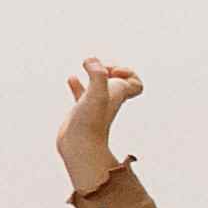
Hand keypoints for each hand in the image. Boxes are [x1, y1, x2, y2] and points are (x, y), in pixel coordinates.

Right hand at [57, 57, 141, 196]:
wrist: (78, 147)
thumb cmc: (89, 124)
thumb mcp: (96, 94)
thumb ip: (97, 75)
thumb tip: (91, 60)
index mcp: (117, 95)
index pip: (136, 84)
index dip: (127, 73)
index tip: (110, 73)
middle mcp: (109, 100)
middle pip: (119, 82)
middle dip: (110, 70)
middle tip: (98, 69)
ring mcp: (94, 105)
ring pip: (100, 87)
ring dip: (95, 75)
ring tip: (87, 68)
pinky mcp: (81, 111)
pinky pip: (82, 94)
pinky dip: (78, 85)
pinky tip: (72, 78)